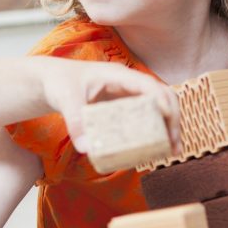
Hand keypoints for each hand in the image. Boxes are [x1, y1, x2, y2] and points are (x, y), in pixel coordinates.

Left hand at [40, 59, 179, 154]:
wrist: (53, 81)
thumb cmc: (60, 84)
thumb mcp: (65, 101)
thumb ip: (76, 123)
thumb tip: (87, 149)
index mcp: (118, 75)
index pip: (149, 85)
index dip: (163, 102)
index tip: (169, 122)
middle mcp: (129, 83)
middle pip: (163, 96)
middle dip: (173, 119)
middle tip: (175, 146)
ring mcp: (129, 94)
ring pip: (159, 107)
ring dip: (169, 127)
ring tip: (173, 151)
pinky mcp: (125, 106)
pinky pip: (147, 116)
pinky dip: (156, 131)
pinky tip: (156, 149)